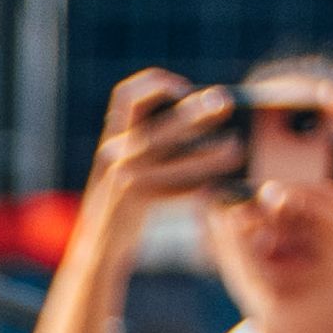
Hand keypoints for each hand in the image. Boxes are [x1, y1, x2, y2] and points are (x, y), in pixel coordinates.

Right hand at [80, 68, 239, 226]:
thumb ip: (143, 143)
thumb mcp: (120, 168)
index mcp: (112, 139)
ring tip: (236, 149)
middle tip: (225, 103)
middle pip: (160, 124)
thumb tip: (196, 116)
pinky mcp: (135, 205)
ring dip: (210, 152)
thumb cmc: (119, 204)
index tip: (184, 88)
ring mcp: (122, 180)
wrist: (96, 248)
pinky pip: (176, 191)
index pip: (127, 95)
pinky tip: (219, 186)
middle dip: (195, 111)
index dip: (157, 84)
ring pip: (175, 160)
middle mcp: (114, 155)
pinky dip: (200, 186)